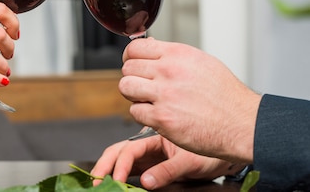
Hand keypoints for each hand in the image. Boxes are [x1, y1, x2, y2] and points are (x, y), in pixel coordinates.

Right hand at [91, 136, 241, 188]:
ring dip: (108, 169)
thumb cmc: (211, 153)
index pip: (129, 150)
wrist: (225, 151)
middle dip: (104, 165)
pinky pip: (131, 168)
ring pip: (121, 159)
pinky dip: (119, 174)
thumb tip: (146, 181)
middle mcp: (148, 145)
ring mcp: (149, 155)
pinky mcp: (151, 165)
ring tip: (98, 182)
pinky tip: (113, 182)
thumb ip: (167, 171)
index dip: (119, 166)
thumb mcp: (190, 163)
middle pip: (118, 151)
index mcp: (156, 138)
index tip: (114, 180)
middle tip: (94, 181)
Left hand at [119, 38, 260, 161]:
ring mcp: (164, 94)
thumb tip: (149, 50)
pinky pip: (135, 111)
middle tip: (144, 87)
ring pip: (126, 87)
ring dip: (134, 95)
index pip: (135, 48)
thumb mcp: (201, 62)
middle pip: (127, 68)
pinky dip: (143, 115)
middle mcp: (168, 71)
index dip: (130, 57)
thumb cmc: (226, 96)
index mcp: (178, 54)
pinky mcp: (162, 118)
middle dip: (133, 78)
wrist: (242, 123)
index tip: (133, 64)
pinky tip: (158, 115)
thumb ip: (173, 56)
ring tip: (149, 100)